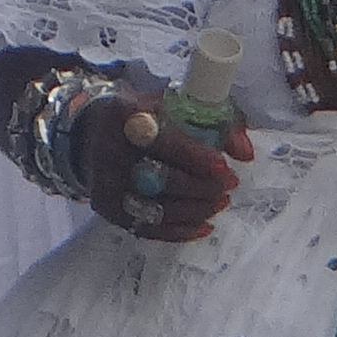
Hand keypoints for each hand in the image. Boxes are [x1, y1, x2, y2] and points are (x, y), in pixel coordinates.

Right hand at [83, 81, 246, 241]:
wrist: (91, 135)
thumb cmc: (144, 117)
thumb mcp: (175, 105)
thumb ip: (215, 122)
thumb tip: (245, 154)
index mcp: (125, 117)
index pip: (162, 141)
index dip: (195, 156)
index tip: (224, 166)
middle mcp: (109, 152)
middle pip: (162, 179)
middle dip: (203, 187)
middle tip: (228, 185)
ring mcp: (106, 185)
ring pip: (158, 209)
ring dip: (197, 209)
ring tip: (220, 202)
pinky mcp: (107, 209)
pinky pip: (148, 229)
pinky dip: (181, 231)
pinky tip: (204, 224)